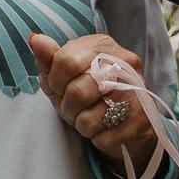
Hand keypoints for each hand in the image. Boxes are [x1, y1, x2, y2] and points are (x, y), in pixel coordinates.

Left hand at [30, 32, 160, 167]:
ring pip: (90, 119)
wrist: (124, 122)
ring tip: (90, 119)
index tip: (59, 88)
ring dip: (83, 125)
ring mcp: (137, 91)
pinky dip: (98, 139)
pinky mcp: (143, 119)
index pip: (65, 62)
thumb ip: (48, 58)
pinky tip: (105, 130)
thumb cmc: (86, 94)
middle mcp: (124, 63)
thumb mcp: (61, 76)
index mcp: (101, 45)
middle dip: (68, 107)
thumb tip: (35, 39)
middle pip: (78, 91)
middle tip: (73, 108)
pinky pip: (105, 137)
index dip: (55, 82)